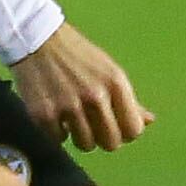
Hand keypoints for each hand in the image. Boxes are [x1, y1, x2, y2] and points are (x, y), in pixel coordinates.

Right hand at [10, 22, 151, 151]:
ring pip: (85, 145)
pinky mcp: (44, 114)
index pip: (133, 130)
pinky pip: (59, 140)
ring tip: (72, 118)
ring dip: (79, 135)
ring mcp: (69, 106)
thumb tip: (149, 121)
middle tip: (93, 125)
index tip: (114, 125)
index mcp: (115, 83)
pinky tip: (55, 114)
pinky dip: (57, 131)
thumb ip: (129, 99)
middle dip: (103, 137)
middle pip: (111, 143)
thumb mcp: (109, 71)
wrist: (37, 40)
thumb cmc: (77, 56)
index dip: (124, 132)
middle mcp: (95, 96)